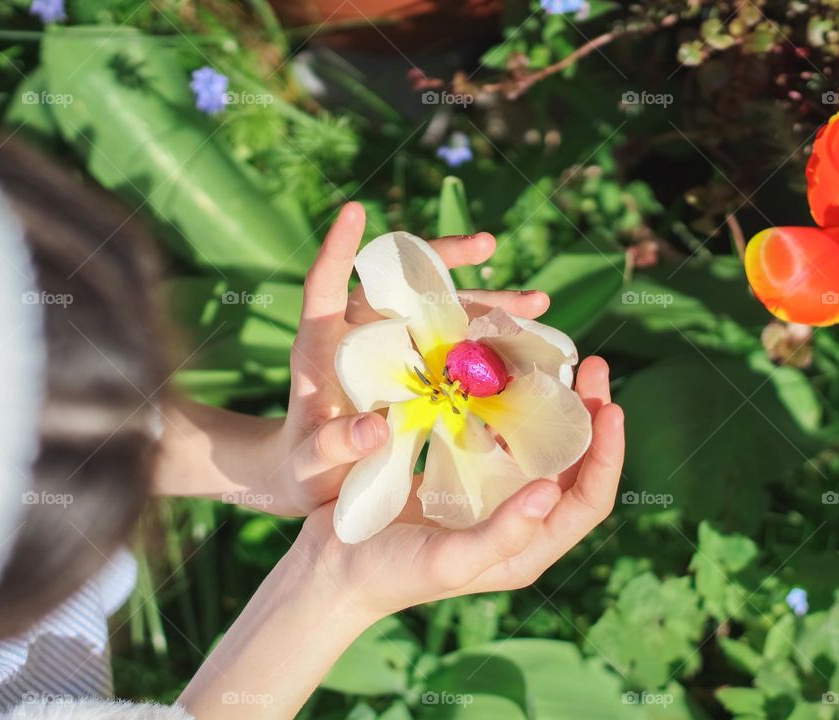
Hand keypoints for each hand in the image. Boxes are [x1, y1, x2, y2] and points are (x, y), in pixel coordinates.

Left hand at [272, 202, 553, 514]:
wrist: (310, 480)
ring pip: (438, 312)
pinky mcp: (412, 373)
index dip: (338, 249)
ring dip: (485, 305)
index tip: (354, 211)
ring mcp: (389, 352)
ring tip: (537, 304)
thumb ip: (331, 448)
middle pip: (400, 286)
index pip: (324, 286)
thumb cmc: (301, 470)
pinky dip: (487, 344)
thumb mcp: (310, 465)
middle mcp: (357, 338)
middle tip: (489, 245)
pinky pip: (453, 348)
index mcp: (320, 350)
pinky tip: (527, 348)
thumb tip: (373, 429)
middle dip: (446, 262)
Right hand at [289, 356, 624, 617]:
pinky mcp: (464, 475)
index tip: (610, 405)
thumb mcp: (448, 560)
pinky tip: (504, 374)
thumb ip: (503, 533)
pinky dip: (511, 403)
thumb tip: (551, 492)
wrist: (334, 569)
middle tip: (588, 363)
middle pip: (573, 464)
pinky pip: (501, 434)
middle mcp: (519, 520)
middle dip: (587, 414)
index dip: (607, 455)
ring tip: (556, 360)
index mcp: (527, 548)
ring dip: (553, 403)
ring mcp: (492, 495)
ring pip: (540, 444)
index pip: (588, 500)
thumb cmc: (391, 574)